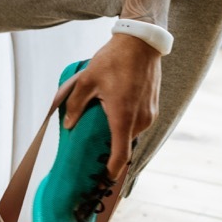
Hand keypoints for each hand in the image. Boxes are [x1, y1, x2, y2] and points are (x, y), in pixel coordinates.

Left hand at [62, 32, 161, 180]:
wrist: (141, 42)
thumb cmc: (114, 60)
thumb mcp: (87, 80)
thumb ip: (75, 104)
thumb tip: (67, 124)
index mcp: (123, 117)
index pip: (121, 155)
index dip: (112, 171)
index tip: (104, 179)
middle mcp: (140, 119)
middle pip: (123, 142)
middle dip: (109, 144)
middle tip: (93, 138)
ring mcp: (150, 113)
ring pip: (131, 131)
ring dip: (118, 129)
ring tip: (103, 114)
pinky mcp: (154, 106)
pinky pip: (138, 121)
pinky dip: (127, 119)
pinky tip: (115, 104)